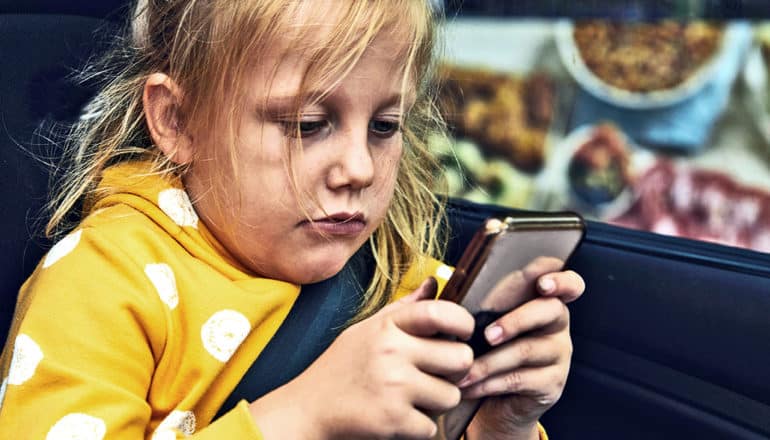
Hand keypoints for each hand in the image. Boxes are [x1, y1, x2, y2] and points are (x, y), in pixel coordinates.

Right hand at [249, 278, 475, 438]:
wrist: (307, 409)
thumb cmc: (341, 367)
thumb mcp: (367, 329)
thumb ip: (404, 308)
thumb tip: (434, 282)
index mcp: (387, 327)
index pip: (441, 312)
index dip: (463, 322)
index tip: (463, 333)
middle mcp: (392, 352)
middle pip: (460, 358)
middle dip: (455, 370)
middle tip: (437, 374)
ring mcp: (394, 387)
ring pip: (451, 396)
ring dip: (438, 402)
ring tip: (414, 398)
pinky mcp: (393, 421)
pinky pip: (432, 426)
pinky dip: (419, 427)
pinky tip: (400, 417)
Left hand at [460, 258, 584, 439]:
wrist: (489, 403)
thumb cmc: (482, 351)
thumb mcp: (473, 324)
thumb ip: (459, 303)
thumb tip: (431, 283)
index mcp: (541, 299)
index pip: (567, 282)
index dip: (560, 279)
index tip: (542, 285)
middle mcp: (557, 324)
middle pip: (550, 310)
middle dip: (516, 320)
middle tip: (487, 335)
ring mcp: (559, 354)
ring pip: (526, 350)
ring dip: (490, 360)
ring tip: (464, 368)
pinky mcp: (552, 384)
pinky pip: (519, 379)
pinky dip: (489, 383)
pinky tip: (468, 386)